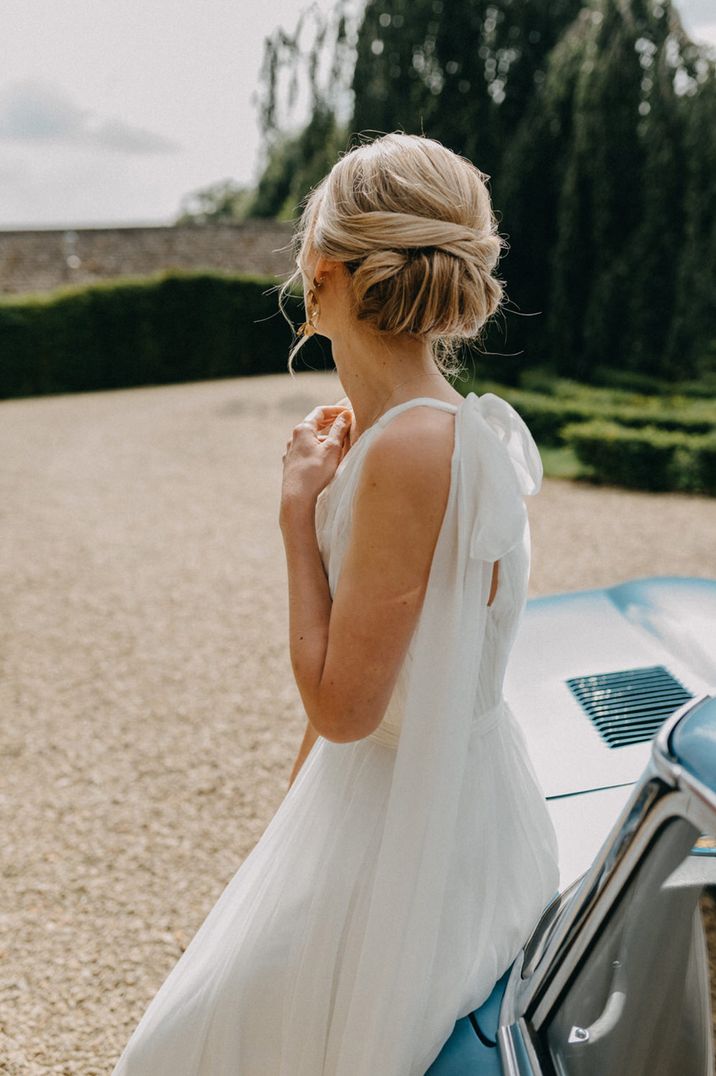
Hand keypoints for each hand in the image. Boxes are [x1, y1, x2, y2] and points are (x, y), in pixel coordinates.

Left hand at [280, 404, 352, 525]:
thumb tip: (345, 415)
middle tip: (345, 424)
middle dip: (331, 424)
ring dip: (325, 439)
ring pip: (311, 440)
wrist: (297, 497)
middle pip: (314, 425)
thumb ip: (340, 429)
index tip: (348, 412)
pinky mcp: (291, 465)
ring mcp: (290, 452)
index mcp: (303, 429)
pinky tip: (325, 459)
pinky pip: (306, 452)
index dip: (336, 410)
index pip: (320, 412)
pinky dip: (317, 450)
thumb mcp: (333, 448)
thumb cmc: (316, 472)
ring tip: (339, 444)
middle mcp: (293, 438)